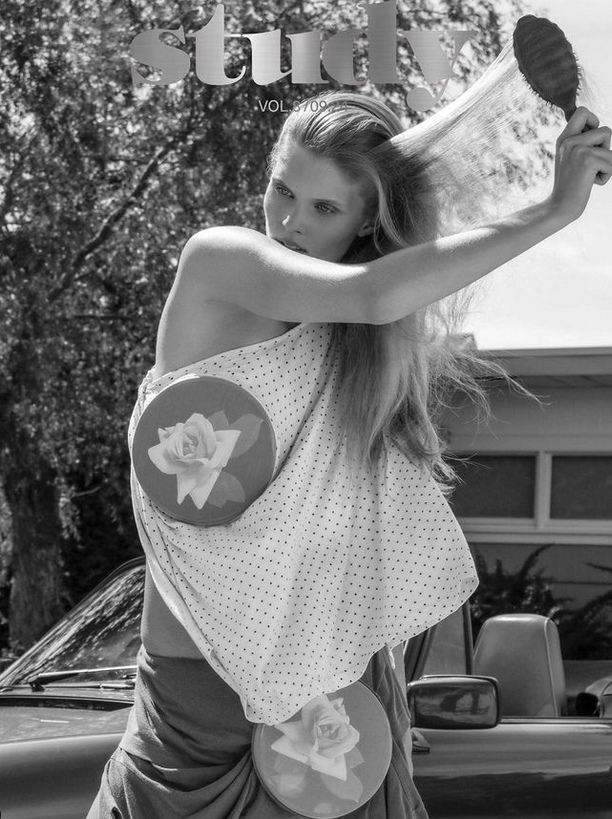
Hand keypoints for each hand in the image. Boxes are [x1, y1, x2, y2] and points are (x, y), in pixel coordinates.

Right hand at [549, 107, 611, 223]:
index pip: (583, 111)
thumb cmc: (570, 186)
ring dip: (608, 163)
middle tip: (593, 163)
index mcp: (564, 138)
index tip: (592, 139)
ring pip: (610, 147)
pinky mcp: (588, 160)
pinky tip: (591, 183)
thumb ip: (582, 143)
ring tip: (592, 175)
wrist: (560, 207)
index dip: (594, 121)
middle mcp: (569, 141)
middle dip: (606, 147)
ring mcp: (577, 149)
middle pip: (605, 130)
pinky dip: (606, 175)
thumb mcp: (571, 159)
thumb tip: (603, 132)